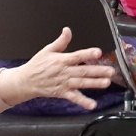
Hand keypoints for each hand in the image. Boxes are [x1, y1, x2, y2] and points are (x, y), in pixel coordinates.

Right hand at [0, 28, 115, 110]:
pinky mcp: (62, 93)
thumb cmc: (37, 65)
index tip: (98, 52)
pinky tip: (92, 104)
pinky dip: (83, 102)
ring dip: (94, 83)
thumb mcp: (47, 50)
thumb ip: (61, 41)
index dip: (88, 54)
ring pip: (81, 83)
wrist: (25, 81)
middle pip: (83, 71)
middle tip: (111, 71)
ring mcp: (64, 83)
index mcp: (61, 60)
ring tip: (106, 83)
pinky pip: (74, 98)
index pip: (77, 56)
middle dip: (98, 71)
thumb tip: (67, 30)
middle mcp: (64, 72)